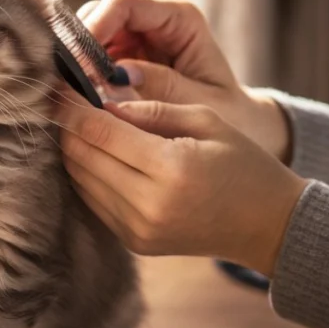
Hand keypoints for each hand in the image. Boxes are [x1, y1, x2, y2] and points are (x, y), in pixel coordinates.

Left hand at [57, 89, 306, 274]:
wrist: (269, 226)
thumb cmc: (244, 164)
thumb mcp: (207, 121)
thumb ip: (152, 110)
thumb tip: (102, 102)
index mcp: (170, 168)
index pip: (100, 131)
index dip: (72, 107)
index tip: (59, 85)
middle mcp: (148, 204)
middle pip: (82, 157)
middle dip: (66, 125)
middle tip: (60, 100)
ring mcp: (138, 229)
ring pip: (81, 180)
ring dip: (73, 150)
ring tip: (74, 123)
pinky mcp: (134, 242)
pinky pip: (94, 202)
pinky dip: (87, 175)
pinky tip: (93, 153)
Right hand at [80, 0, 291, 162]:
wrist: (238, 127)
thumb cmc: (229, 113)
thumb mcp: (203, 104)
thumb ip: (163, 88)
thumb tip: (116, 77)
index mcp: (178, 19)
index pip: (123, 5)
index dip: (95, 27)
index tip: (79, 64)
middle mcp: (151, 22)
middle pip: (98, 14)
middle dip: (78, 46)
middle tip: (67, 82)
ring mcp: (132, 40)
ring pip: (86, 36)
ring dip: (75, 62)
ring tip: (69, 92)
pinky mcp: (119, 62)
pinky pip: (88, 61)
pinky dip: (78, 77)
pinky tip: (74, 98)